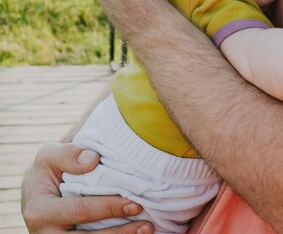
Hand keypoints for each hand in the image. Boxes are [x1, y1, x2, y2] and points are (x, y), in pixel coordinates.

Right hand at [21, 142, 152, 233]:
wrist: (41, 190)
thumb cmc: (50, 169)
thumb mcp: (49, 155)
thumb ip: (67, 154)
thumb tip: (92, 160)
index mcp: (39, 211)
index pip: (80, 211)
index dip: (108, 208)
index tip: (135, 203)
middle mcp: (46, 233)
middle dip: (120, 232)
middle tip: (147, 225)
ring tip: (147, 230)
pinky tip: (135, 233)